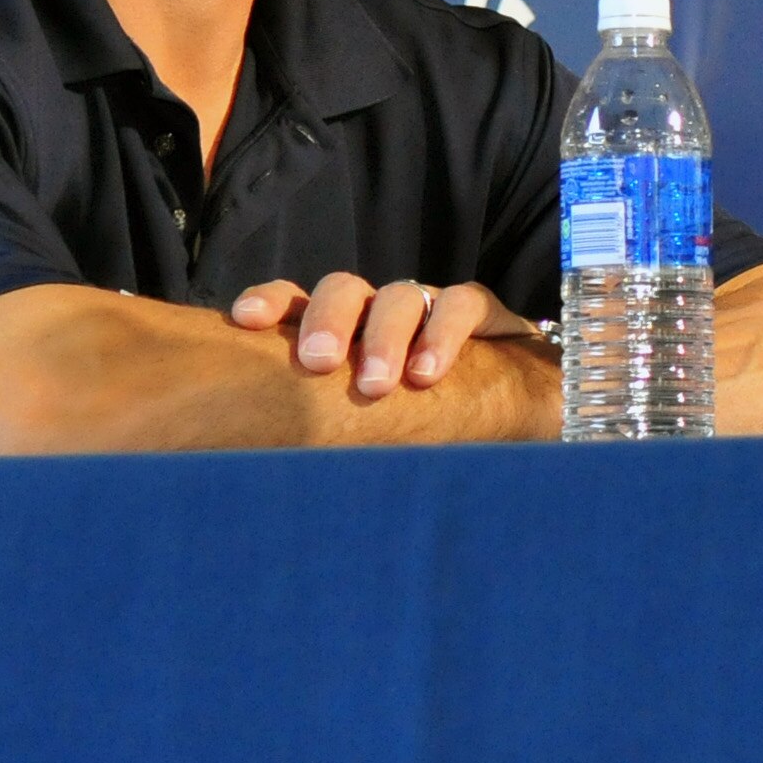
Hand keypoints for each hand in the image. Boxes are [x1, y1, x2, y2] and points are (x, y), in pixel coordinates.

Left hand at [229, 274, 537, 400]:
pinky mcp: (479, 310)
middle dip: (328, 319)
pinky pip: (461, 303)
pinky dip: (443, 334)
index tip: (245, 319)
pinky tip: (428, 374)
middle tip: (319, 362)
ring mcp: (427, 306)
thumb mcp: (361, 426)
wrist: (516, 407)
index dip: (271, 301)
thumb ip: (321, 428)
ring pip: (399, 296)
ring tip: (377, 385)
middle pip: (343, 290)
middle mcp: (377, 311)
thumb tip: (259, 472)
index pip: (296, 300)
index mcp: (340, 330)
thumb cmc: (416, 424)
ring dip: (385, 335)